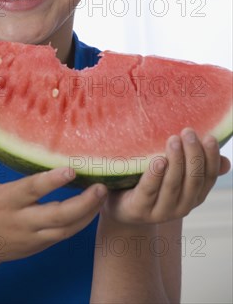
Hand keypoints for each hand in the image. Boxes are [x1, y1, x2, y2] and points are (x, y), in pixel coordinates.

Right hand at [0, 127, 107, 266]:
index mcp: (6, 201)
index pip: (31, 190)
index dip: (51, 182)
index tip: (71, 170)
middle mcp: (22, 221)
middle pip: (56, 216)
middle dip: (81, 204)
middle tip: (101, 187)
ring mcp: (32, 236)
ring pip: (66, 229)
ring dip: (87, 213)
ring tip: (103, 193)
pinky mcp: (39, 245)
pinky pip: (64, 235)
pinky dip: (81, 223)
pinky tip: (94, 207)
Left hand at [101, 128, 230, 224]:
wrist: (121, 207)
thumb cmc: (151, 183)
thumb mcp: (175, 174)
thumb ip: (196, 166)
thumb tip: (226, 162)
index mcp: (194, 196)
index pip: (209, 177)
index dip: (211, 158)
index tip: (209, 137)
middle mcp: (182, 206)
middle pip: (193, 180)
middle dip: (193, 155)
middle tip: (188, 132)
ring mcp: (160, 211)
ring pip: (173, 185)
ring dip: (175, 162)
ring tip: (173, 140)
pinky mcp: (138, 210)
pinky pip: (149, 191)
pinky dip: (155, 175)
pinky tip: (158, 160)